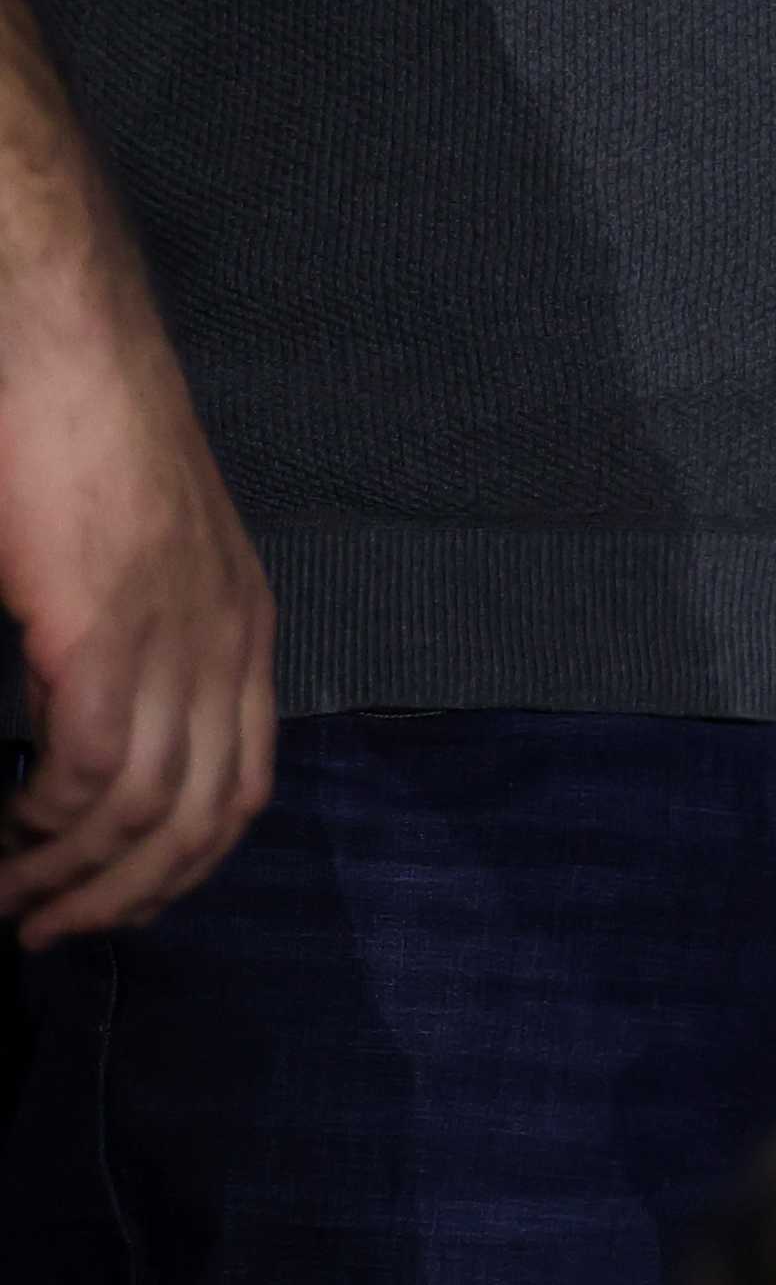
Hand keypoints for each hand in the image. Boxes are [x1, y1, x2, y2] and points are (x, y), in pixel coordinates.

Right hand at [0, 264, 275, 939]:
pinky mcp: (109, 631)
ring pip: (147, 812)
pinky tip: (8, 827)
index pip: (239, 789)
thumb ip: (125, 651)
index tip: (109, 904)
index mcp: (243, 630)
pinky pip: (93, 770)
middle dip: (125, 895)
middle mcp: (228, 645)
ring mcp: (176, 639)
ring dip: (74, 874)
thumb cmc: (83, 449)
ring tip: (12, 900)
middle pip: (203, 820)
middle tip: (48, 929)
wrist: (71, 355)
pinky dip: (47, 819)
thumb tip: (75, 739)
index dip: (178, 866)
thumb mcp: (131, 567)